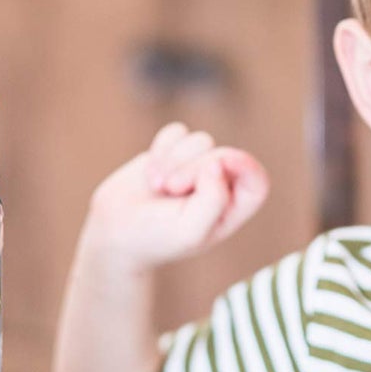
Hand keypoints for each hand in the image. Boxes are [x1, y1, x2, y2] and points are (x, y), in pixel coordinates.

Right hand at [84, 122, 269, 271]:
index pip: (256, 180)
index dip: (244, 165)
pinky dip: (161, 148)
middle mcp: (219, 186)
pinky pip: (177, 132)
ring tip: (157, 186)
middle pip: (224, 155)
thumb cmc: (155, 238)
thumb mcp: (189, 231)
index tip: (219, 163)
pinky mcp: (173, 152)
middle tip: (170, 188)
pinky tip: (149, 172)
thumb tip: (218, 163)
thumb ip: (213, 200)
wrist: (114, 231)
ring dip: (173, 160)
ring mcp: (196, 166)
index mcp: (231, 210)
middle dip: (193, 167)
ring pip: (200, 140)